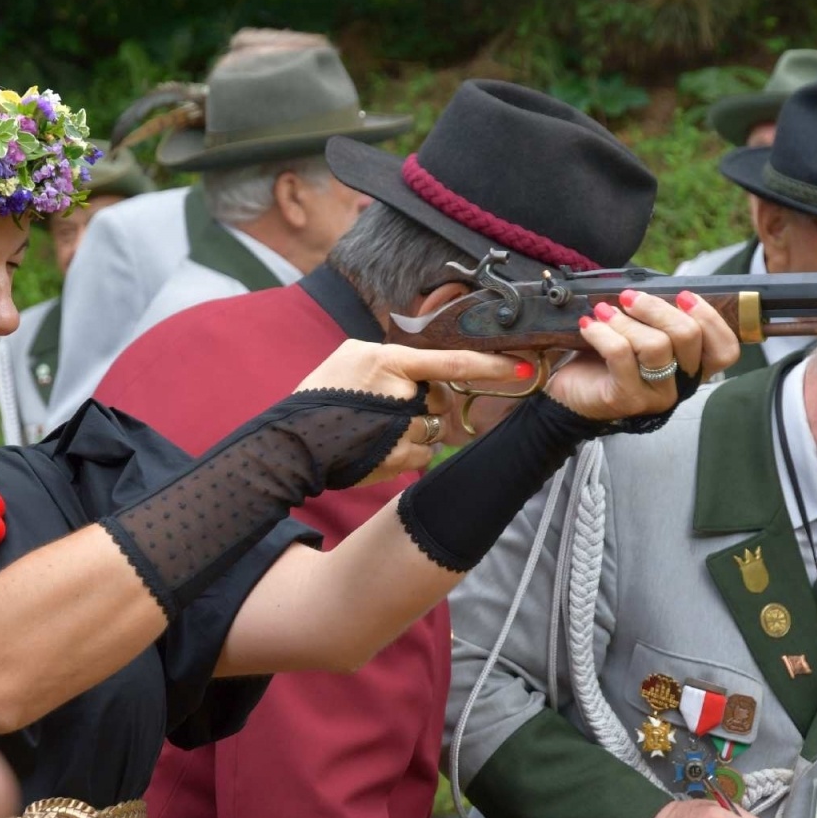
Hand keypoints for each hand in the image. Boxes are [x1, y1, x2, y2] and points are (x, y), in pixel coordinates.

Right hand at [295, 340, 519, 483]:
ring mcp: (401, 430)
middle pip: (440, 399)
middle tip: (386, 406)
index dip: (491, 366)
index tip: (523, 367)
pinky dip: (406, 452)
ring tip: (375, 428)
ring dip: (413, 430)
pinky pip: (422, 455)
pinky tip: (377, 447)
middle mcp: (401, 394)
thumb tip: (427, 370)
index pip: (452, 362)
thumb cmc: (322, 396)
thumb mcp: (352, 358)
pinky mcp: (399, 459)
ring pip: (432, 428)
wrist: (293, 443)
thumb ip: (393, 359)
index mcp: (390, 361)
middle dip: (424, 404)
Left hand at [546, 290, 739, 421]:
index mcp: (693, 368)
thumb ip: (658, 319)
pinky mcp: (627, 399)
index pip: (725, 350)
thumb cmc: (607, 359)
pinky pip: (621, 354)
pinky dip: (603, 332)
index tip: (682, 296)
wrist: (570, 393)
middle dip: (657, 308)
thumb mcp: (640, 334)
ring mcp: (656, 396)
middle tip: (630, 298)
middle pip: (689, 337)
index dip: (709, 317)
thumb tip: (654, 290)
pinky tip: (589, 326)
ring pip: (656, 345)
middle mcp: (681, 385)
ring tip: (603, 312)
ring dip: (626, 320)